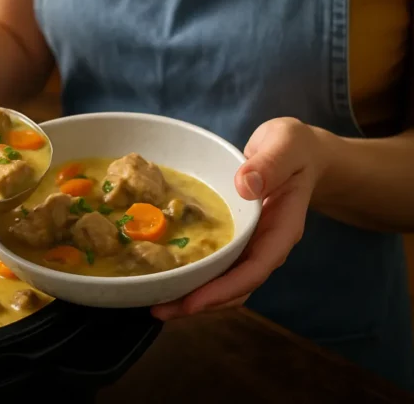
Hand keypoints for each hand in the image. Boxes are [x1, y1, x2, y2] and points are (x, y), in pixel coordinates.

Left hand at [150, 117, 328, 319]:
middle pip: (237, 286)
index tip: (194, 302)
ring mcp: (251, 244)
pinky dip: (195, 276)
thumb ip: (270, 163)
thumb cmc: (293, 147)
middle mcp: (267, 244)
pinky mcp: (236, 240)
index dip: (226, 289)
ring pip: (225, 282)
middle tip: (160, 310)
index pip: (256, 268)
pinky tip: (167, 278)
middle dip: (201, 303)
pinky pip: (216, 265)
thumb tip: (245, 186)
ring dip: (194, 296)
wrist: (297, 151)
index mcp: (282, 228)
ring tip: (157, 305)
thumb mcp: (286, 145)